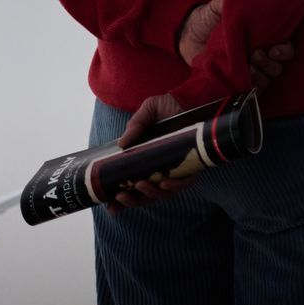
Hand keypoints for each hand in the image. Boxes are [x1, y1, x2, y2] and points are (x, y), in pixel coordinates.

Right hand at [106, 92, 195, 214]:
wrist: (192, 97)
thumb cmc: (169, 106)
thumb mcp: (148, 112)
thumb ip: (136, 125)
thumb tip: (122, 144)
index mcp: (146, 162)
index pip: (132, 187)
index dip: (122, 200)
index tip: (110, 206)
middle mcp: (161, 170)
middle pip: (146, 196)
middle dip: (133, 201)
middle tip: (121, 197)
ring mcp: (177, 170)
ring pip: (163, 193)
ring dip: (150, 193)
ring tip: (139, 185)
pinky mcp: (193, 167)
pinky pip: (184, 183)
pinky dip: (173, 186)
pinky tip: (164, 183)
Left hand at [178, 0, 293, 90]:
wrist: (186, 34)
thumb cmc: (206, 18)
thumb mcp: (217, 7)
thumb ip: (227, 2)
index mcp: (260, 38)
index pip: (284, 48)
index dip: (284, 51)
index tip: (274, 50)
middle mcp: (258, 55)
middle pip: (277, 67)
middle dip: (269, 64)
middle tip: (255, 54)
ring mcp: (246, 70)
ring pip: (266, 80)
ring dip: (260, 77)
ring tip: (248, 69)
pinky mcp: (234, 82)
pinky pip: (250, 91)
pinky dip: (251, 90)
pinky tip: (244, 83)